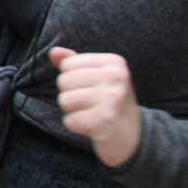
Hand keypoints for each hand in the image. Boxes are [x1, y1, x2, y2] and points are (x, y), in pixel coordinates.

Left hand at [50, 47, 141, 166]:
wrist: (133, 135)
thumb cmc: (110, 103)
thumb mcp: (97, 77)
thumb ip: (74, 62)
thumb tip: (54, 52)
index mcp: (114, 62)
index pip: (68, 64)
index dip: (72, 80)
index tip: (92, 88)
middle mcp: (115, 76)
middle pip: (64, 81)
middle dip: (71, 95)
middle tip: (91, 104)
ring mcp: (111, 97)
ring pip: (64, 100)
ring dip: (73, 111)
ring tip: (92, 113)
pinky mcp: (105, 119)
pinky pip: (70, 120)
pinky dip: (76, 126)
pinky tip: (92, 125)